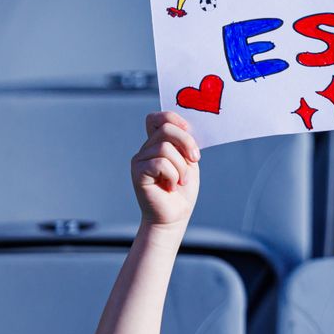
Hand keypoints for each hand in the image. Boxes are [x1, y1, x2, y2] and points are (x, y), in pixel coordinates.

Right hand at [133, 111, 201, 228]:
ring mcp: (139, 159)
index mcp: (158, 143)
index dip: (173, 118)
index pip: (157, 118)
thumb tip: (187, 128)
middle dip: (187, 142)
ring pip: (165, 147)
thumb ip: (185, 144)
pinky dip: (173, 175)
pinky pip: (160, 163)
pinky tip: (172, 186)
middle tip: (195, 159)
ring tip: (181, 180)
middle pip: (166, 128)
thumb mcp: (189, 162)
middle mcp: (146, 148)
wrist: (175, 215)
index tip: (189, 131)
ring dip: (181, 166)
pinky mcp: (138, 172)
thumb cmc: (183, 189)